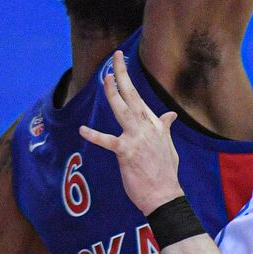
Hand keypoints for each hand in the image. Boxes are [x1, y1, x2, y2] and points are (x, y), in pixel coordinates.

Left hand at [79, 51, 182, 215]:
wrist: (165, 196)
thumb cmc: (165, 172)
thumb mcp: (168, 146)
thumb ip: (164, 128)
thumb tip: (170, 115)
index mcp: (155, 126)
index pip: (139, 99)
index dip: (128, 81)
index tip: (121, 65)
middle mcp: (146, 128)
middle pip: (133, 96)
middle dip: (123, 74)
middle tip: (116, 57)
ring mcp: (136, 138)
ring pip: (122, 110)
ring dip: (113, 93)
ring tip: (105, 77)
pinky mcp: (126, 152)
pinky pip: (107, 141)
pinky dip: (94, 135)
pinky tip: (82, 129)